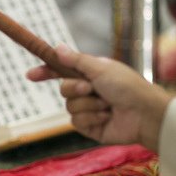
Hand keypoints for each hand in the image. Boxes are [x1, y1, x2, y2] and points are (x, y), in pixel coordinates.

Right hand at [26, 44, 172, 150]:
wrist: (145, 114)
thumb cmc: (128, 87)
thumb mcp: (101, 68)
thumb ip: (76, 60)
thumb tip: (57, 47)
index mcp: (90, 74)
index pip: (61, 72)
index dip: (46, 72)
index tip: (30, 75)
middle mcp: (88, 91)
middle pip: (63, 90)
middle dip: (76, 89)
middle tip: (92, 88)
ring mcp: (89, 110)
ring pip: (70, 107)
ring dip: (89, 105)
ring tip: (107, 106)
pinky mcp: (91, 127)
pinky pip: (77, 122)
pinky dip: (92, 118)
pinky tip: (107, 117)